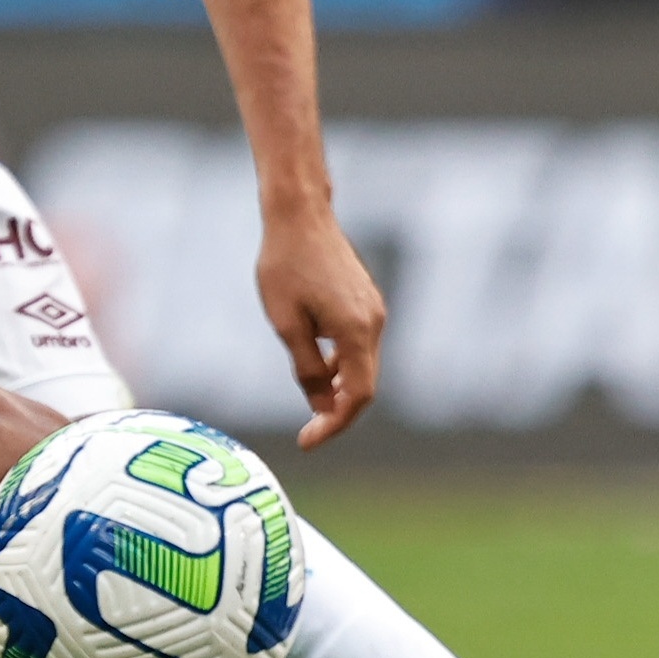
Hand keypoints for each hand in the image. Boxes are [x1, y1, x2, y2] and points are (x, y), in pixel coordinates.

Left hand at [256, 203, 384, 449]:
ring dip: (341, 389)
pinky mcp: (366, 302)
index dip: (335, 424)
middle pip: (365, 385)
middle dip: (338, 413)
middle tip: (308, 433)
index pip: (357, 395)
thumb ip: (307, 368)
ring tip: (311, 406)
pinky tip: (320, 368)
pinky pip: (359, 345)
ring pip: (363, 365)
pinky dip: (343, 364)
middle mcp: (374, 323)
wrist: (300, 216)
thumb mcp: (285, 322)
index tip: (308, 441)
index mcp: (356, 331)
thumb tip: (322, 407)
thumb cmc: (284, 265)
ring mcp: (374, 311)